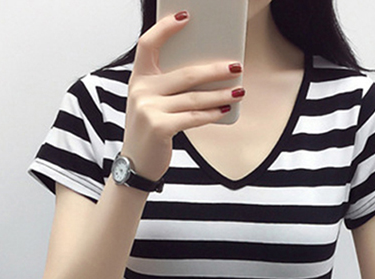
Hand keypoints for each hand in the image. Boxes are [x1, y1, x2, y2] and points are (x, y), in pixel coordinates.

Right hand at [121, 11, 245, 180]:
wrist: (135, 165)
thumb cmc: (148, 132)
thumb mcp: (150, 104)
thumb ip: (167, 88)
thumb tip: (206, 76)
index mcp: (138, 79)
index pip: (147, 44)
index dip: (166, 28)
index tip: (186, 17)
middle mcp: (141, 91)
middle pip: (185, 73)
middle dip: (215, 70)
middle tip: (236, 67)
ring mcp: (148, 109)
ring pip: (194, 97)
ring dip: (221, 94)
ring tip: (239, 91)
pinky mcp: (159, 127)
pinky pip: (193, 117)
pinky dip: (212, 114)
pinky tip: (225, 111)